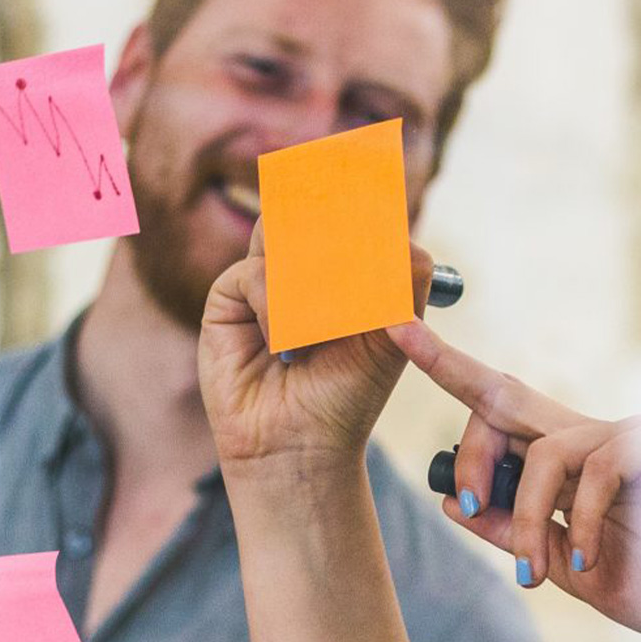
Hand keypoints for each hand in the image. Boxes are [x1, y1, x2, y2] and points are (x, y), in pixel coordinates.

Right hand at [197, 220, 432, 468]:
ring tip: (324, 325)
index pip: (350, 218)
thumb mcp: (391, 338)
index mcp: (344, 272)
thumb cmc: (348, 394)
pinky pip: (255, 274)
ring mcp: (265, 280)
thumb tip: (411, 240)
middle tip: (352, 266)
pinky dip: (278, 309)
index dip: (361, 208)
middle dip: (336, 237)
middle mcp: (303, 269)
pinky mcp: (229, 297)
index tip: (376, 199)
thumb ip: (404, 285)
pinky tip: (284, 345)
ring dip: (310, 278)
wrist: (303, 442)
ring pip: (284, 237)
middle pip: (312, 215)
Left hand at [388, 317, 640, 641]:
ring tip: (536, 571)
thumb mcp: (571, 567)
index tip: (397, 332)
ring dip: (527, 519)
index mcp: (580, 461)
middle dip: (460, 406)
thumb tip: (453, 502)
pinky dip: (580, 521)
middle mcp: (602, 434)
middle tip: (454, 485)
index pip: (506, 409)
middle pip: (509, 398)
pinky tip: (584, 559)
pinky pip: (594, 469)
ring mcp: (636, 432)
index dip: (451, 370)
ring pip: (544, 451)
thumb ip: (518, 532)